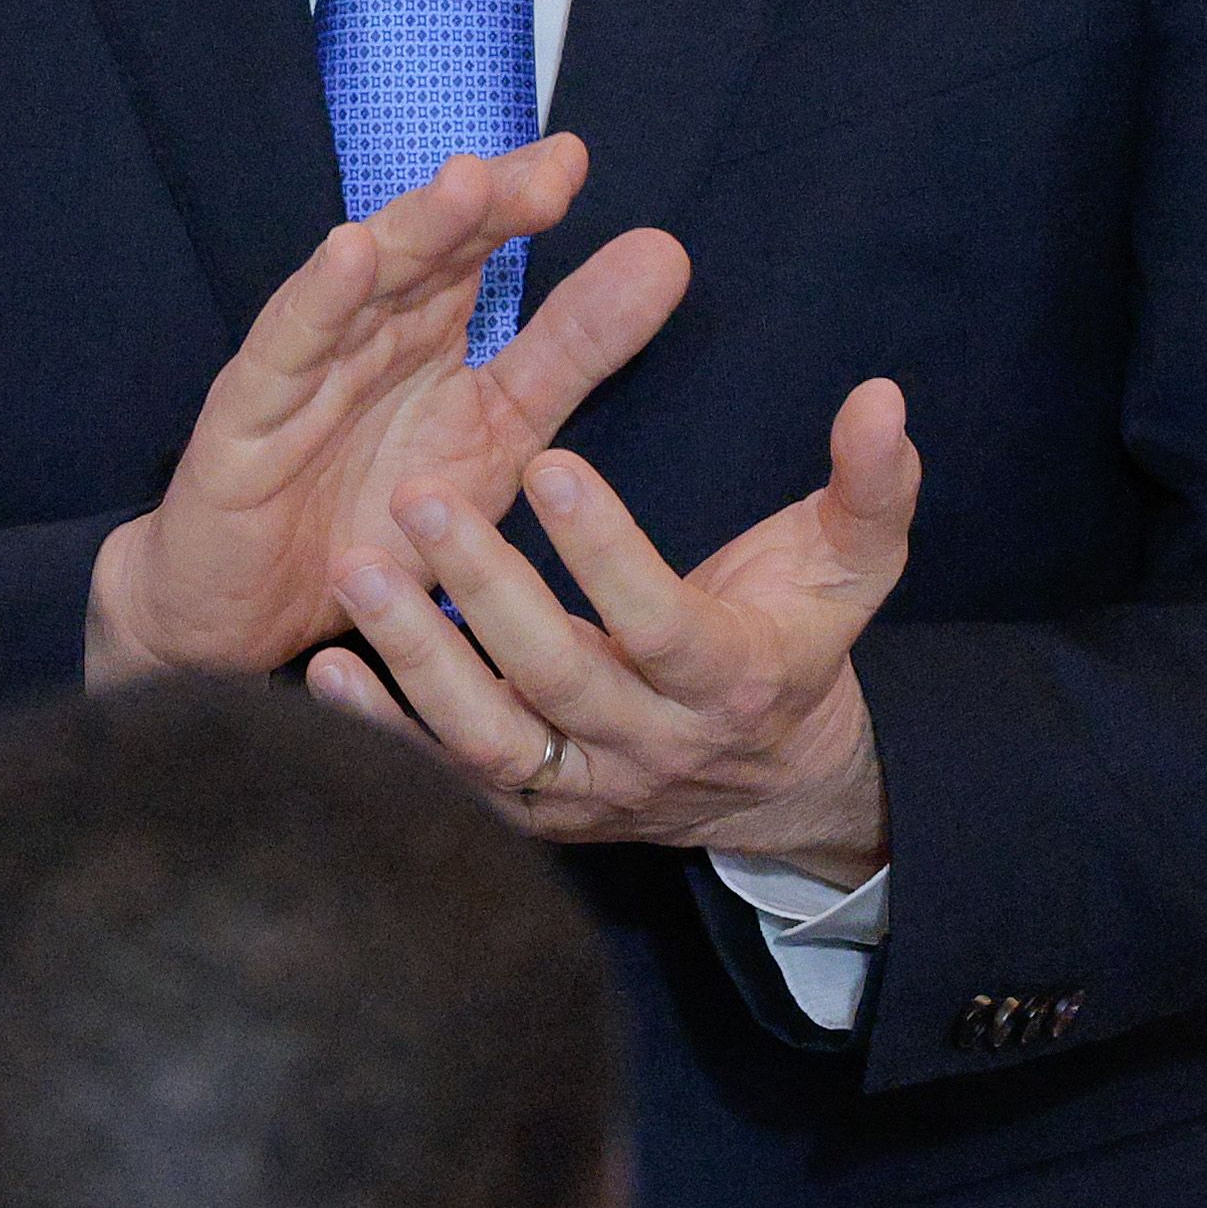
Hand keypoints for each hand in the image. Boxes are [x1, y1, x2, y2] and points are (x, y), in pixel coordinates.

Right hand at [89, 142, 693, 689]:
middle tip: (543, 174)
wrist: (252, 615)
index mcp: (424, 331)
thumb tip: (665, 255)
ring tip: (463, 186)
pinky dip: (315, 303)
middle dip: (477, 208)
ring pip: (357, 288)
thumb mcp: (500, 434)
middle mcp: (364, 335)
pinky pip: (284, 353)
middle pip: (422, 253)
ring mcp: (302, 370)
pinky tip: (349, 257)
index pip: (474, 248)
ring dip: (407, 235)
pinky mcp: (245, 419)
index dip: (518, 201)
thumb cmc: (370, 515)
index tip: (573, 162)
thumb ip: (573, 350)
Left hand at [304, 373, 916, 866]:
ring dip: (417, 660)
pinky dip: (381, 730)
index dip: (605, 553)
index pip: (659, 623)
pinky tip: (324, 667)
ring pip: (488, 740)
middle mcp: (649, 748)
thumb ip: (872, 486)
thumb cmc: (798, 641)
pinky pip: (443, 778)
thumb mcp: (853, 567)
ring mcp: (581, 789)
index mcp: (731, 681)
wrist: (772, 781)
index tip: (547, 461)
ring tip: (357, 572)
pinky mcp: (526, 810)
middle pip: (559, 680)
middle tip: (419, 496)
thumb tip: (882, 397)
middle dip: (487, 592)